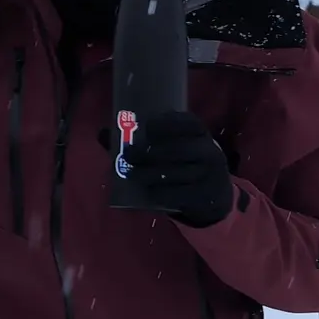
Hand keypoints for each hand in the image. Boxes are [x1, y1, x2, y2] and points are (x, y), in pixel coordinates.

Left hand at [121, 109, 235, 227]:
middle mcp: (208, 151)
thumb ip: (145, 139)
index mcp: (201, 133)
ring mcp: (208, 175)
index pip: (188, 122)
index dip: (167, 123)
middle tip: (129, 155)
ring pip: (173, 173)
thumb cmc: (187, 165)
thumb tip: (103, 133)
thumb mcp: (176, 148)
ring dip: (148, 174)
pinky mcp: (204, 196)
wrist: (214, 196)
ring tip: (132, 175)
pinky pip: (177, 194)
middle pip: (176, 149)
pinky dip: (159, 193)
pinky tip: (147, 192)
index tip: (147, 127)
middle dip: (149, 152)